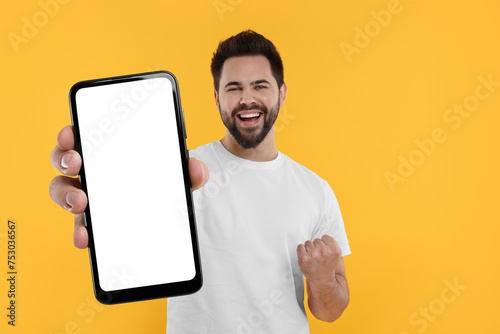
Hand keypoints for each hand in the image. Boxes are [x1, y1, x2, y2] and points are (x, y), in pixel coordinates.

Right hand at [49, 125, 208, 248]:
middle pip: (64, 161)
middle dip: (64, 158)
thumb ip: (191, 173)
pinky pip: (79, 226)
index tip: (72, 133)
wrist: (166, 224)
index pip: (84, 137)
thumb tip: (196, 168)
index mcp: (110, 154)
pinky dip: (80, 232)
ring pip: (62, 192)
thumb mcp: (179, 179)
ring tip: (81, 202)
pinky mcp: (91, 224)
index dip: (72, 133)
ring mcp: (88, 199)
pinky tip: (85, 238)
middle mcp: (92, 173)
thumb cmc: (164, 189)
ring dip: (66, 195)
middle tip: (76, 163)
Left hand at [297, 235, 341, 283]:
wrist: (322, 279)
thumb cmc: (327, 265)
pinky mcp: (303, 258)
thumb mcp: (336, 254)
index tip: (325, 251)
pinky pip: (300, 246)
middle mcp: (324, 251)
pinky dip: (302, 250)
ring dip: (309, 249)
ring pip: (308, 242)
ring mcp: (313, 255)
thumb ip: (331, 243)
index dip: (325, 243)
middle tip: (320, 256)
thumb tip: (324, 236)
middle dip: (317, 246)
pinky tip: (307, 257)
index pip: (325, 237)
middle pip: (316, 239)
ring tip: (314, 258)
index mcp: (334, 249)